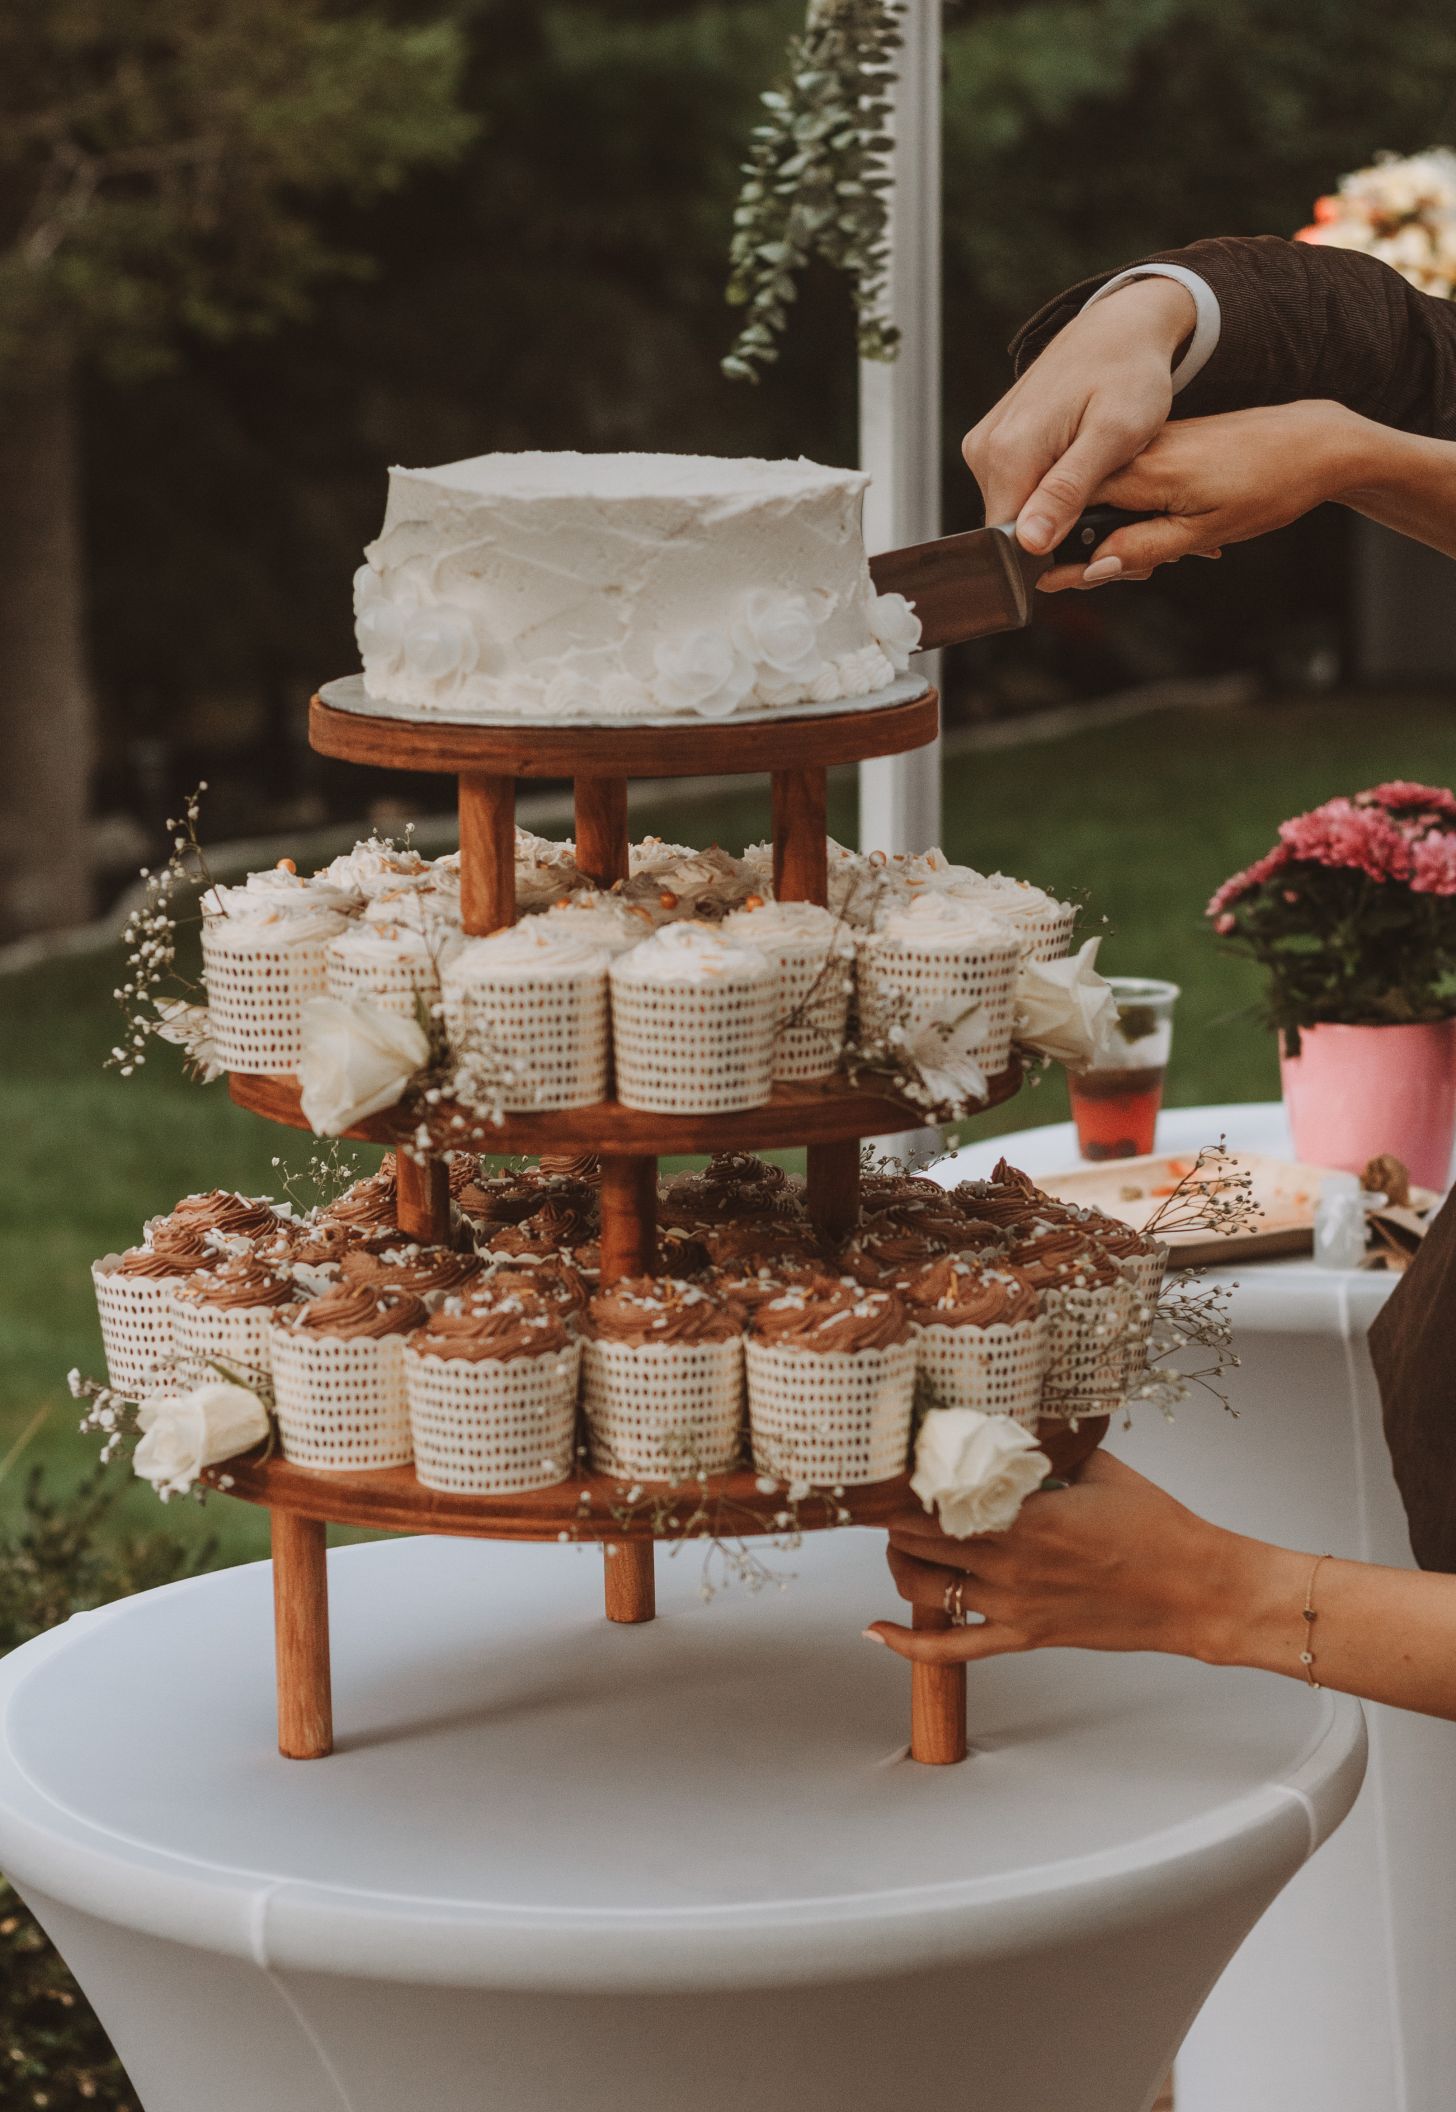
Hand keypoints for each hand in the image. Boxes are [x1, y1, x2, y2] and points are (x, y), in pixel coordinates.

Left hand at [865, 1452, 1258, 1665]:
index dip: (900, 1484)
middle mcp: (1011, 1563)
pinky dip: (907, 1644)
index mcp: (1026, 1515)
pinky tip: (876, 1631)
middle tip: (885, 1498)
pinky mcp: (1025, 1637)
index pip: (935, 1499)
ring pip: (923, 1587)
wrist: (1197, 1590)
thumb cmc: (1157, 1527)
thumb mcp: (1097, 1467)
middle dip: (892, 1519)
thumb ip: (1044, 1449)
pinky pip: (951, 1650)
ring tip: (899, 1541)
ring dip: (900, 1563)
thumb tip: (1003, 1424)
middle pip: (916, 1540)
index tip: (886, 1466)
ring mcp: (1014, 1606)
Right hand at [962, 277, 1193, 579]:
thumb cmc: (1129, 374)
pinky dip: (1046, 494)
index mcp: (1008, 453)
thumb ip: (1067, 491)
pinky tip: (1078, 473)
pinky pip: (1014, 490)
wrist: (1118, 327)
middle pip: (1010, 529)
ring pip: (1014, 512)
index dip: (1051, 556)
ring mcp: (984, 447)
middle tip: (1109, 514)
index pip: (1009, 543)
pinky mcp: (991, 445)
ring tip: (1097, 486)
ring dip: (1053, 516)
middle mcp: (984, 451)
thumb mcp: (1114, 435)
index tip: (1096, 544)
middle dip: (1056, 536)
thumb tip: (1029, 542)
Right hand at [1045, 400, 1366, 589]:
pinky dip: (1147, 515)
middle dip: (1101, 550)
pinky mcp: (1164, 444)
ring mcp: (1150, 444)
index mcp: (1141, 471)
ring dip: (1129, 535)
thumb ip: (1142, 548)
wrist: (1313, 441)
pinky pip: (1134, 486)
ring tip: (1175, 553)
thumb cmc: (1268, 485)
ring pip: (1110, 501)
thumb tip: (1091, 570)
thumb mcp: (1204, 530)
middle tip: (1143, 572)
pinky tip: (1182, 532)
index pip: (1069, 512)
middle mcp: (1137, 451)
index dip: (1059, 552)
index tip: (1055, 583)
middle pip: (1085, 509)